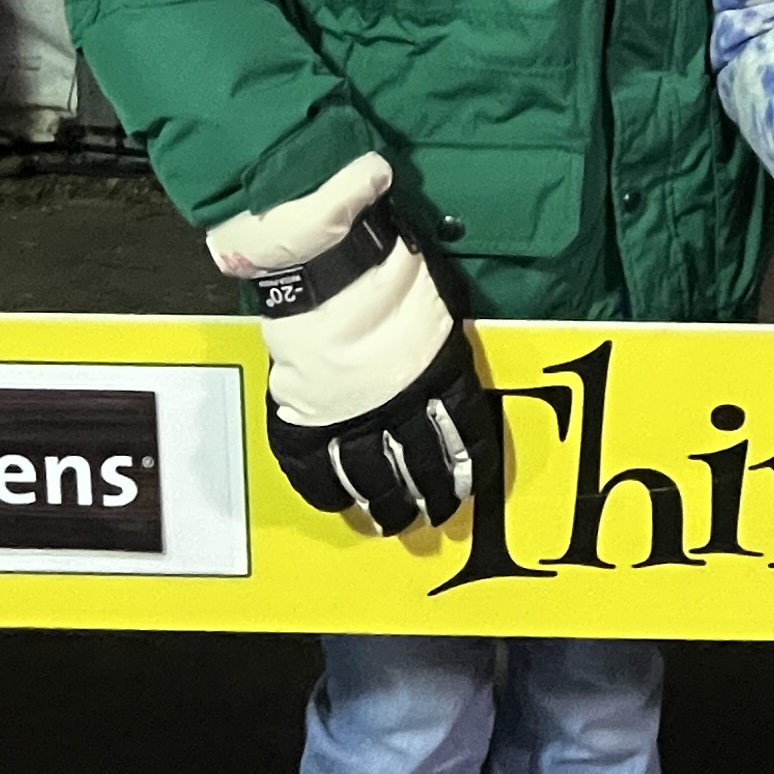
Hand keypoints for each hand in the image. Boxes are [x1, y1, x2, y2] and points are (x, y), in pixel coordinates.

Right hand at [207, 152, 498, 534]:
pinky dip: (325, 491)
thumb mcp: (436, 296)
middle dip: (430, 496)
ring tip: (388, 519)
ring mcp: (350, 414)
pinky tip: (336, 499)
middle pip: (422, 468)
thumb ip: (442, 339)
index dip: (468, 466)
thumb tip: (448, 354)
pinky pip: (315, 469)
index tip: (468, 483)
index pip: (465, 435)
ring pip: (373, 479)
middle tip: (431, 513)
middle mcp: (399, 403)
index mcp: (438, 374)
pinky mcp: (305, 416)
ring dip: (384, 505)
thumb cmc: (381, 262)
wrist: (323, 255)